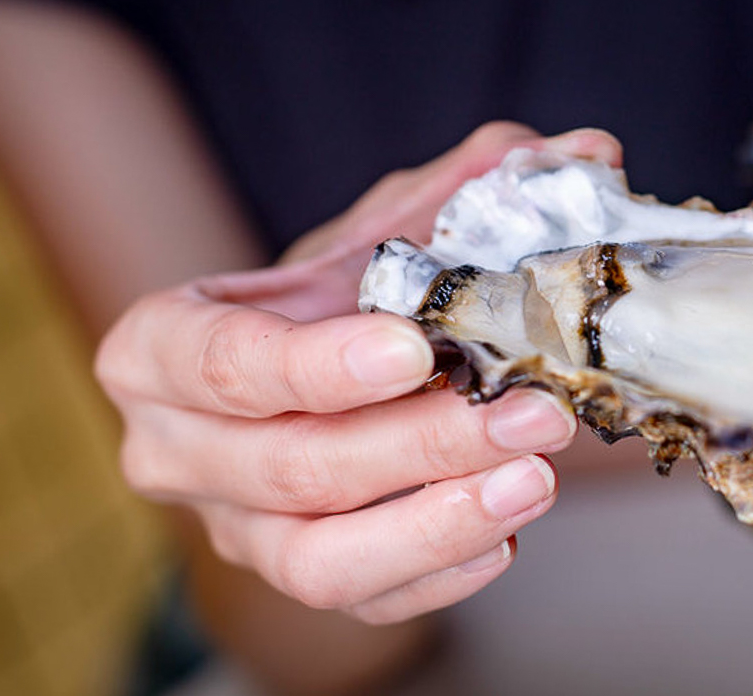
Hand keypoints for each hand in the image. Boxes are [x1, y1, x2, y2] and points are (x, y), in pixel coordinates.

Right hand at [96, 122, 621, 623]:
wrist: (326, 363)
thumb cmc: (344, 292)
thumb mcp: (388, 227)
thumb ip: (474, 186)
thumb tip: (588, 152)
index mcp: (164, 351)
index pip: (222, 365)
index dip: (315, 365)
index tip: (412, 348)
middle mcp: (180, 452)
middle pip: (288, 467)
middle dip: (419, 443)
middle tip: (528, 413)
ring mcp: (238, 528)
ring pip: (319, 560)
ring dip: (436, 523)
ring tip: (533, 480)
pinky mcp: (301, 574)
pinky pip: (365, 601)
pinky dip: (441, 572)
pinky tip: (508, 529)